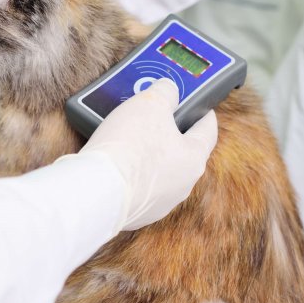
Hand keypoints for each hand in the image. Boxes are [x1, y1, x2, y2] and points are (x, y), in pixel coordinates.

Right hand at [79, 78, 216, 230]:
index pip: (207, 130)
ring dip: (147, 154)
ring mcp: (158, 203)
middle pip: (180, 151)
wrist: (96, 190)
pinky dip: (129, 173)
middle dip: (168, 131)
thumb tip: (168, 90)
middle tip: (152, 115)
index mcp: (193, 159)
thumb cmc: (128, 146)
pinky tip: (115, 161)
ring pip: (158, 170)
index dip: (202, 112)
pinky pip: (136, 186)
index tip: (198, 104)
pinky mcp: (135, 213)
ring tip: (126, 137)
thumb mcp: (150, 102)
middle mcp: (181, 185)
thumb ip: (165, 91)